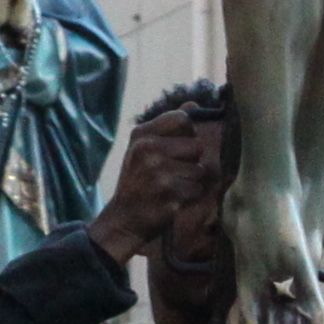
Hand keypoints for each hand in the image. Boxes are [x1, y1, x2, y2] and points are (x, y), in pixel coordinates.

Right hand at [94, 93, 227, 268]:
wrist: (124, 218)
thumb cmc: (138, 178)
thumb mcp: (143, 147)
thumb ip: (168, 125)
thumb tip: (194, 105)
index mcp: (142, 135)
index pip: (183, 119)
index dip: (188, 132)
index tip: (179, 145)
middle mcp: (149, 151)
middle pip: (197, 146)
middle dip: (191, 160)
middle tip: (173, 170)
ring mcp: (159, 174)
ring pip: (199, 170)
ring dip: (191, 180)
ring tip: (171, 185)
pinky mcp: (170, 196)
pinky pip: (197, 190)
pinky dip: (189, 196)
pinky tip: (172, 198)